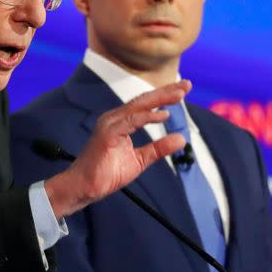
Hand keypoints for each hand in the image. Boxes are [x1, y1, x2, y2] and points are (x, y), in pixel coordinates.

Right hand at [44, 80, 190, 217]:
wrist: (84, 187)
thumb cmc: (106, 173)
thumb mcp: (140, 160)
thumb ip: (159, 148)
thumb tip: (181, 139)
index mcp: (120, 122)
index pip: (145, 105)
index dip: (164, 96)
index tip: (183, 90)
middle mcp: (114, 118)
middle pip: (143, 100)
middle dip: (166, 91)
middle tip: (187, 85)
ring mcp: (109, 124)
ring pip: (138, 106)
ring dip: (160, 99)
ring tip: (179, 95)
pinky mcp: (107, 134)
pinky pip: (130, 121)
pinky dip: (147, 117)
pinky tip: (164, 115)